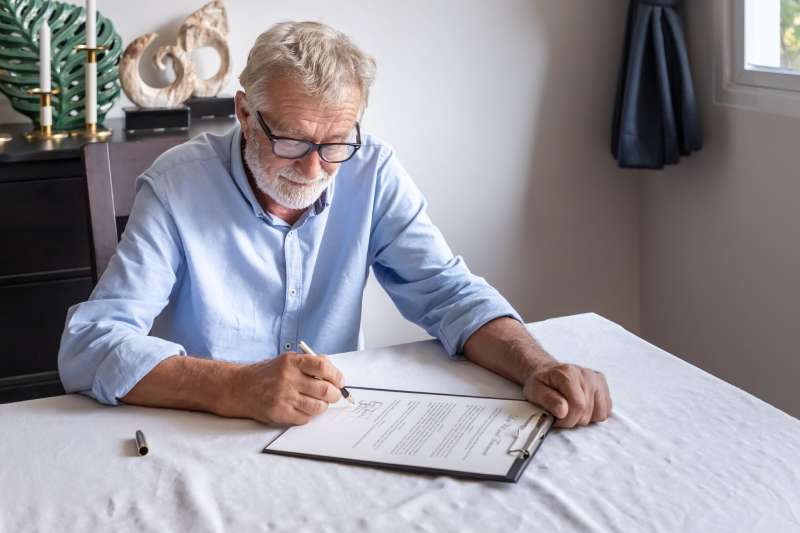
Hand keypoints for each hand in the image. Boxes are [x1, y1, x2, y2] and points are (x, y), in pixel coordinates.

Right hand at [227, 352, 343, 424]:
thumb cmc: (267, 374)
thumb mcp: (287, 360)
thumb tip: (335, 374)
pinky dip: (308, 415)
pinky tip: (302, 409)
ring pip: (317, 407)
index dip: (337, 376)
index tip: (340, 382)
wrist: (240, 388)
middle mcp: (288, 378)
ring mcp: (283, 396)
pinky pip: (305, 418)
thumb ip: (310, 364)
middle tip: (334, 396)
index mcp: (292, 362)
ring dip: (323, 407)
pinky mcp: (279, 413)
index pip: (324, 366)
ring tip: (319, 403)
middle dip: (335, 395)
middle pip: (325, 390)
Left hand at [523, 362, 611, 427]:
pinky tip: (583, 407)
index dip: (568, 419)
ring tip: (572, 410)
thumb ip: (548, 400)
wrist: (547, 371)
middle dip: (574, 420)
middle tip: (562, 415)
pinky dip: (595, 414)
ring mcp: (596, 379)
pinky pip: (606, 409)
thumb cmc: (541, 382)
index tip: (557, 419)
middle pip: (588, 411)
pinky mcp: (602, 384)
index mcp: (568, 374)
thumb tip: (563, 411)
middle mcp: (585, 374)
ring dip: (585, 418)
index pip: (578, 405)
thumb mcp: (535, 391)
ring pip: (600, 412)